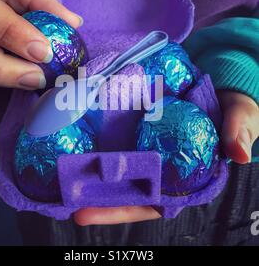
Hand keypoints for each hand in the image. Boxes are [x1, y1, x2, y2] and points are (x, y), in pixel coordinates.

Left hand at [74, 91, 258, 225]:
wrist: (223, 85)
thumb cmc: (234, 110)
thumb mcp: (242, 118)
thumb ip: (239, 133)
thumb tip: (239, 154)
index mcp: (182, 176)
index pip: (148, 201)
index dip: (119, 209)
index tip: (85, 213)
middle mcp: (159, 165)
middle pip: (123, 185)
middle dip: (93, 193)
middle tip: (61, 196)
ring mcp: (146, 145)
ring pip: (115, 162)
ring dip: (89, 167)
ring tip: (60, 170)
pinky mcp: (139, 125)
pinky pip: (116, 133)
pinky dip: (97, 137)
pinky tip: (76, 136)